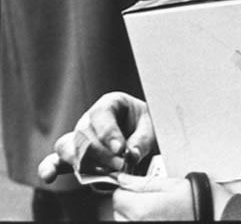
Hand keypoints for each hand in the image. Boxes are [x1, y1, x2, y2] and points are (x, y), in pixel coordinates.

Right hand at [38, 92, 156, 182]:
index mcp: (110, 104)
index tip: (120, 149)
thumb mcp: (152, 128)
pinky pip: (55, 161)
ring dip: (82, 163)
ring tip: (101, 173)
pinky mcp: (73, 158)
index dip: (108, 132)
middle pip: (83, 133)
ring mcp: (78, 139)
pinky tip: (48, 176)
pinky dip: (50, 168)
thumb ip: (142, 141)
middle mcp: (90, 120)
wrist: (146, 140)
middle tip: (119, 164)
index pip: (101, 114)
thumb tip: (130, 156)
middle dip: (100, 153)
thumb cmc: (147, 128)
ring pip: (67, 147)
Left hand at [114, 173, 233, 220]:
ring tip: (153, 207)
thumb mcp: (171, 184)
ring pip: (125, 220)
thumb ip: (143, 182)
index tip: (135, 185)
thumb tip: (123, 179)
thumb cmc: (198, 201)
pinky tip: (155, 215)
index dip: (126, 187)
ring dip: (132, 212)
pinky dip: (140, 219)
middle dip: (129, 201)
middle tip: (148, 195)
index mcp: (142, 208)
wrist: (215, 215)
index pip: (117, 196)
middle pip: (119, 210)